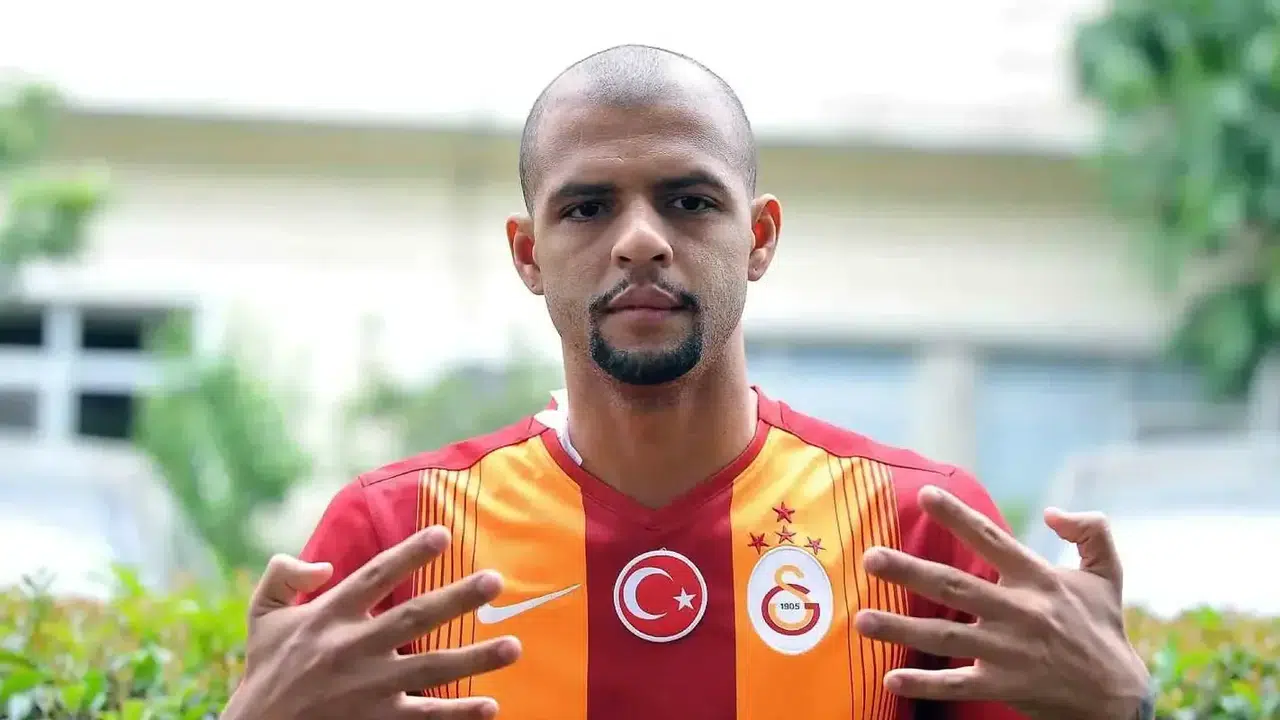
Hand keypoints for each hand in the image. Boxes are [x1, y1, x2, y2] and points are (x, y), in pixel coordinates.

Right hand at [222, 526, 521, 719]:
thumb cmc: (264, 671)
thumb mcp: (262, 615)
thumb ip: (284, 575)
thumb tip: (325, 563)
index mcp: (328, 616)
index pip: (376, 576)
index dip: (410, 554)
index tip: (444, 534)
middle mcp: (352, 648)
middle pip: (414, 617)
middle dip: (457, 598)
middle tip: (495, 581)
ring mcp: (367, 688)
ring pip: (430, 668)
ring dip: (475, 658)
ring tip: (514, 646)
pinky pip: (424, 716)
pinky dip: (458, 713)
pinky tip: (490, 706)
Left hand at [853, 486, 1149, 719]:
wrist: (1117, 697)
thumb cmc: (1102, 629)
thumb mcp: (1107, 575)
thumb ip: (1090, 531)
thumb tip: (1053, 511)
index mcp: (1037, 580)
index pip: (991, 539)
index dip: (958, 516)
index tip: (925, 494)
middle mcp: (1018, 612)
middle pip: (954, 586)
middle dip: (909, 571)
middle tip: (869, 558)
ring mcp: (1008, 652)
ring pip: (945, 637)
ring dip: (900, 628)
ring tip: (861, 619)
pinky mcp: (1003, 685)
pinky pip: (956, 684)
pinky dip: (924, 683)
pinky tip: (890, 677)